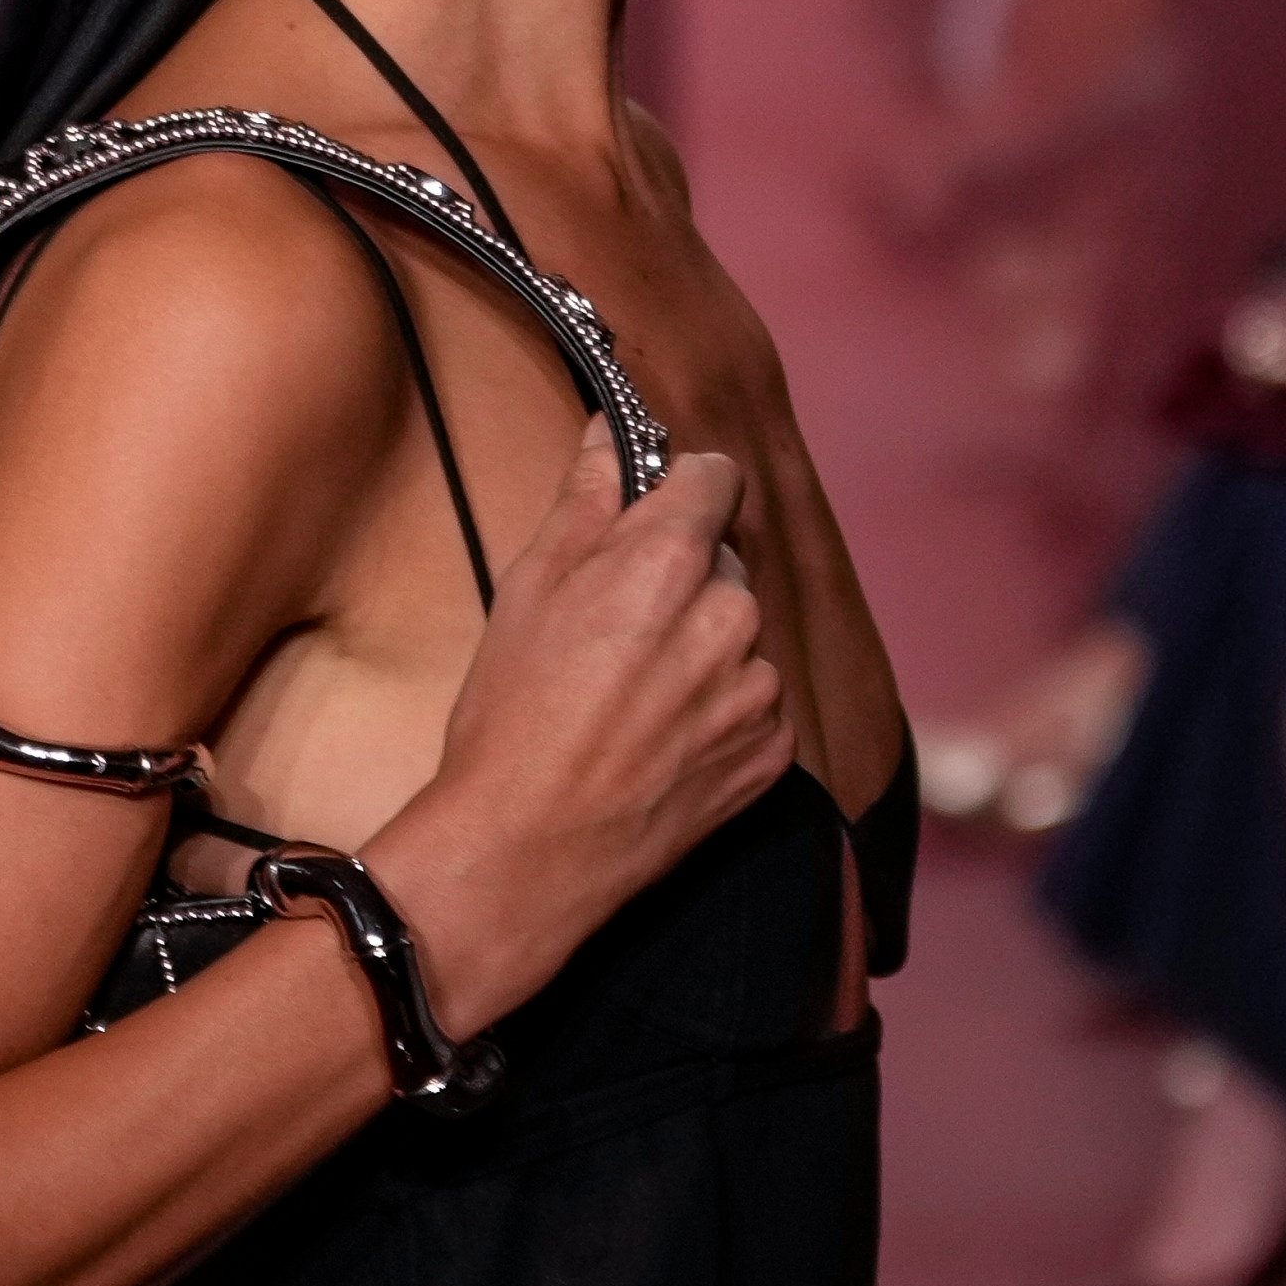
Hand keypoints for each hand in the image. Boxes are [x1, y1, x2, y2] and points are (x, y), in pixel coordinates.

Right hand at [367, 422, 791, 1037]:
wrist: (530, 848)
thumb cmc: (511, 716)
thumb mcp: (526, 590)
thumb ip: (583, 502)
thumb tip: (608, 438)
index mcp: (668, 561)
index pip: (716, 477)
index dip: (679, 489)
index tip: (651, 512)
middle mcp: (731, 615)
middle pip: (725, 559)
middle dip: (681, 576)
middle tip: (615, 627)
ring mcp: (759, 688)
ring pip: (741, 632)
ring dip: (703, 645)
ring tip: (633, 695)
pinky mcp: (773, 752)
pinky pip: (756, 700)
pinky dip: (720, 708)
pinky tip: (660, 736)